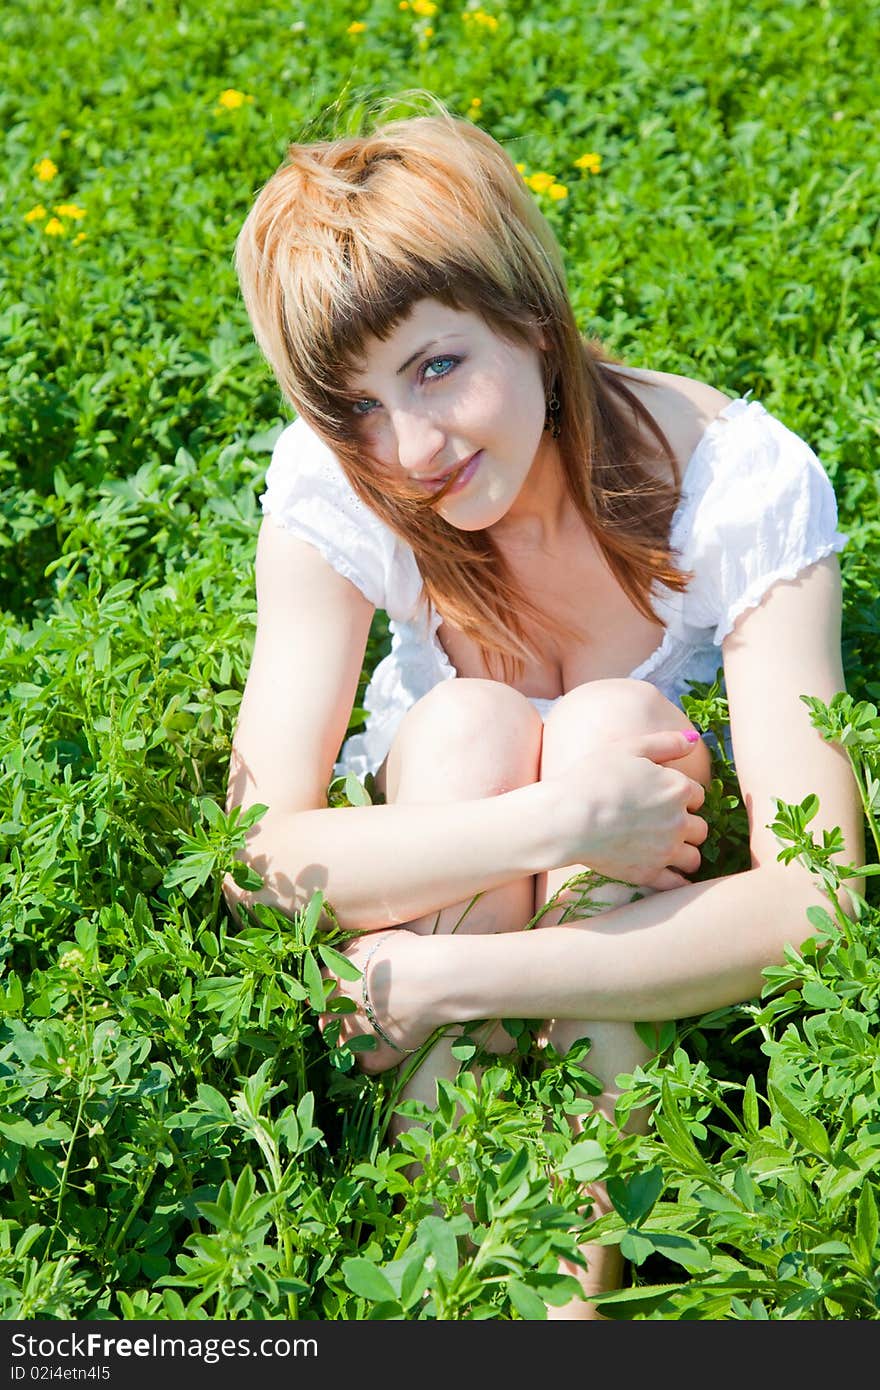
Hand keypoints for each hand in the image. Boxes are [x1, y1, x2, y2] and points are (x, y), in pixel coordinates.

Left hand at [319, 929, 432, 1073]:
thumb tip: (344, 953)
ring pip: (341, 1045)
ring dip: (353, 1040)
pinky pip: (364, 1064)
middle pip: (327, 1020)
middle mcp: (334, 1010)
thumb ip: (351, 950)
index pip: (318, 990)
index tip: (351, 991)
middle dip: (340, 1017)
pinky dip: (374, 1059)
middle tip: (366, 1011)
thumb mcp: (372, 939)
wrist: (431, 980)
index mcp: (330, 980)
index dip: (334, 992)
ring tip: (376, 1032)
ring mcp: (351, 1036)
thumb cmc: (405, 953)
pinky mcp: (371, 1057)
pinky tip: (386, 1049)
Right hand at [548, 730, 708, 890]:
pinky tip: (670, 876)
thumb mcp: (629, 749)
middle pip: (701, 828)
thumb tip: (694, 739)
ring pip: (694, 859)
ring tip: (668, 850)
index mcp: (678, 789)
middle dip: (687, 826)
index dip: (682, 795)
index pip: (698, 795)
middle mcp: (679, 821)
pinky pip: (677, 885)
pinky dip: (678, 882)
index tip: (664, 797)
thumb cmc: (593, 778)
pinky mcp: (649, 874)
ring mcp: (666, 851)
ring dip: (686, 854)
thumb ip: (666, 743)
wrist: (568, 818)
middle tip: (666, 824)